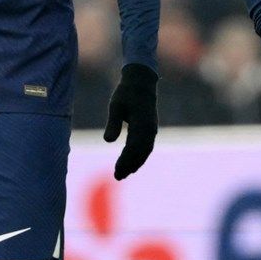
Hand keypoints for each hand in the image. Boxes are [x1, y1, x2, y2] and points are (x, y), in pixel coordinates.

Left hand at [103, 62, 157, 179]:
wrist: (141, 82)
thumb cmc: (126, 93)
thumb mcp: (116, 106)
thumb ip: (113, 123)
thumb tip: (108, 141)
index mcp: (141, 124)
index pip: (133, 147)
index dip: (125, 160)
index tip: (116, 170)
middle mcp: (150, 129)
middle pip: (140, 153)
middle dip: (129, 165)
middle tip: (117, 177)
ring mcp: (152, 129)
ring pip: (145, 152)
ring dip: (135, 163)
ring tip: (124, 174)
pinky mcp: (151, 129)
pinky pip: (147, 147)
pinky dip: (140, 157)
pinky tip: (132, 164)